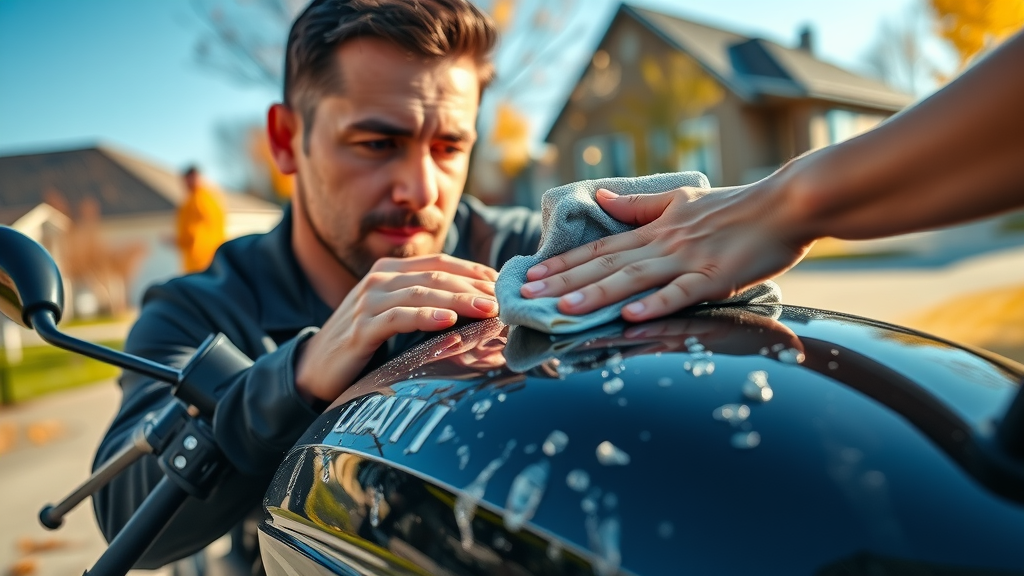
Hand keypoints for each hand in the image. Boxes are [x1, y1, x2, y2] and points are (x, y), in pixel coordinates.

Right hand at [295, 254, 499, 402]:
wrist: (316, 366)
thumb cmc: (365, 340)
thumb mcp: (397, 313)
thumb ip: (427, 301)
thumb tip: (477, 302)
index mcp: (391, 270)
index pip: (441, 263)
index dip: (475, 271)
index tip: (504, 285)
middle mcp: (379, 279)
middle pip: (436, 276)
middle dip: (474, 287)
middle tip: (504, 299)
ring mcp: (368, 302)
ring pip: (422, 293)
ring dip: (459, 300)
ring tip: (487, 309)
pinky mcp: (361, 328)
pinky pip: (398, 318)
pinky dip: (425, 317)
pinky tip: (448, 322)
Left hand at [520, 182, 811, 321]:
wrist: (787, 205)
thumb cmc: (738, 206)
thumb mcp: (682, 201)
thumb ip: (640, 205)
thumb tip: (601, 198)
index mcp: (656, 231)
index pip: (600, 249)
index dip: (563, 262)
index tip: (531, 273)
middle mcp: (664, 245)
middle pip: (605, 265)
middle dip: (563, 281)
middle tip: (527, 295)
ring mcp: (689, 261)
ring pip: (634, 279)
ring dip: (596, 293)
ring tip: (562, 307)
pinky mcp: (716, 277)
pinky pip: (681, 293)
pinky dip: (656, 304)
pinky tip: (631, 316)